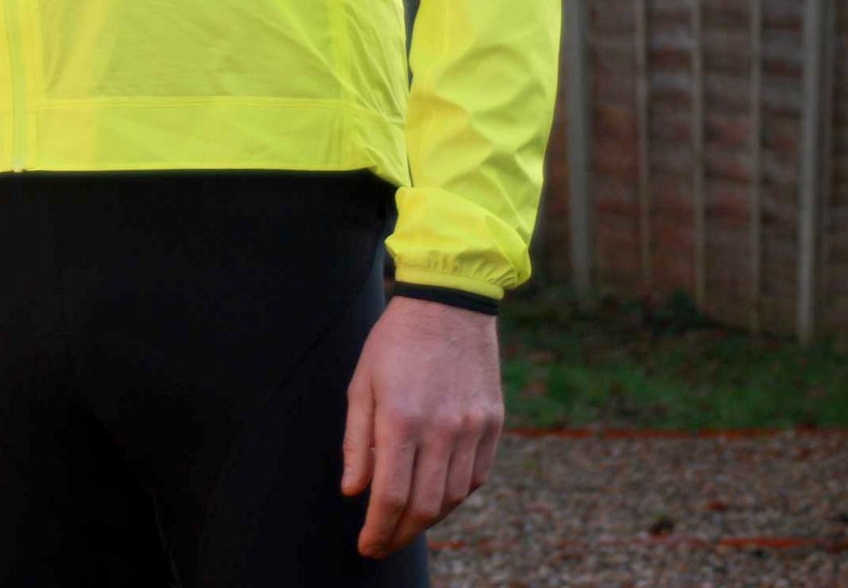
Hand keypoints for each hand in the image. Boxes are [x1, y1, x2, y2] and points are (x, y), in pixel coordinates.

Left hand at [340, 295, 503, 558]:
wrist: (450, 300)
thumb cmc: (397, 340)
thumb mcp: (362, 383)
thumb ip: (355, 442)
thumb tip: (354, 493)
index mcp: (401, 419)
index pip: (390, 497)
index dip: (377, 531)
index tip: (367, 546)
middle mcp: (441, 428)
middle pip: (424, 508)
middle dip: (400, 535)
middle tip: (383, 543)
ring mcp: (472, 427)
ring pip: (454, 498)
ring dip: (429, 518)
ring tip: (407, 519)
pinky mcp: (493, 422)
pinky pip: (476, 476)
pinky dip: (456, 494)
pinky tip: (437, 492)